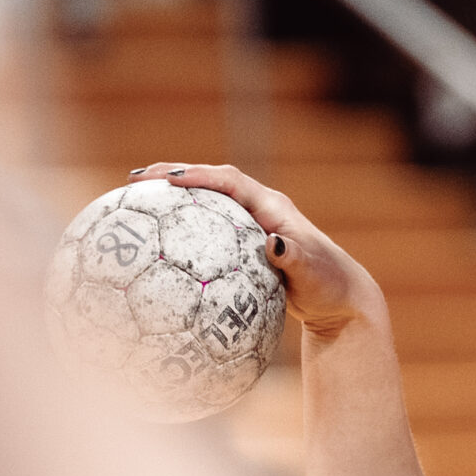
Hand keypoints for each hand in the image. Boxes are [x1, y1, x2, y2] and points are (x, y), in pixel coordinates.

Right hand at [130, 163, 382, 337]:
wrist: (341, 300)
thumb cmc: (330, 286)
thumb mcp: (314, 274)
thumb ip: (294, 258)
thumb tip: (273, 244)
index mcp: (272, 207)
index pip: (230, 181)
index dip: (200, 176)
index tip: (170, 180)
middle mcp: (258, 209)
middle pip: (210, 182)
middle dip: (174, 175)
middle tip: (136, 180)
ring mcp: (249, 225)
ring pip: (205, 204)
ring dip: (172, 200)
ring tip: (134, 203)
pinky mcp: (242, 244)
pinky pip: (206, 230)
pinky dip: (180, 231)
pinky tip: (153, 249)